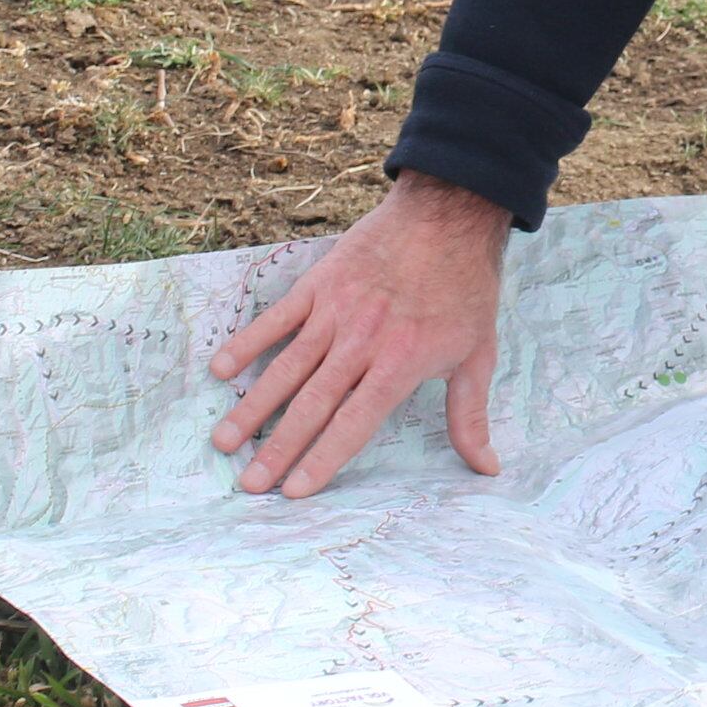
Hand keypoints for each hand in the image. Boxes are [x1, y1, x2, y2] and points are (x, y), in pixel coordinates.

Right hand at [207, 171, 512, 497]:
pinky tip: (220, 370)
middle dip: (279, 448)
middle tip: (250, 484)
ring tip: (226, 442)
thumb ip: (470, 415)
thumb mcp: (478, 353)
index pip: (354, 423)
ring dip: (253, 407)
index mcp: (400, 364)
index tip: (294, 491)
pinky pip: (276, 320)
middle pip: (312, 404)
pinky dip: (247, 344)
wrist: (448, 216)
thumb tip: (487, 468)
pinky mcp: (318, 285)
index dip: (322, 458)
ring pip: (286, 369)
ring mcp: (335, 312)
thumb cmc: (466, 288)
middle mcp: (361, 342)